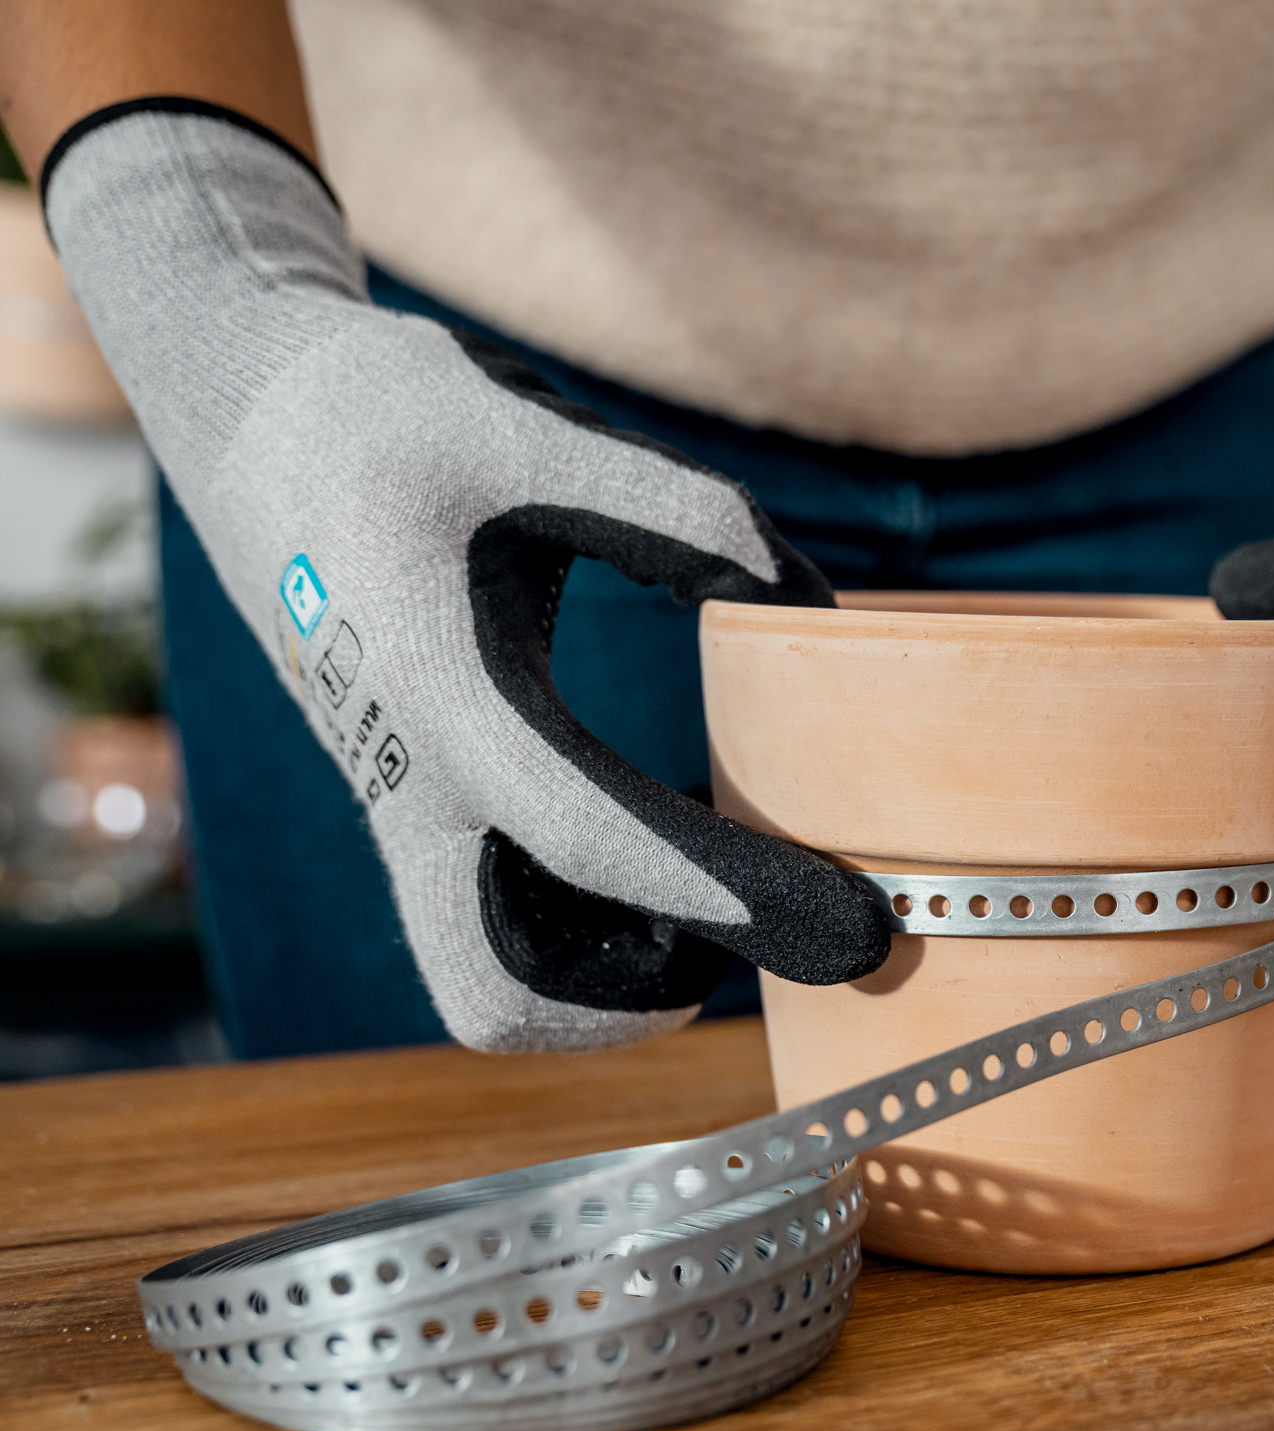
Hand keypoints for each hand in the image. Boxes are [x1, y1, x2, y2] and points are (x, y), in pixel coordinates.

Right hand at [46, 102, 889, 1049]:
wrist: (256, 422)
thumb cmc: (397, 418)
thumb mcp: (542, 436)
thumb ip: (685, 515)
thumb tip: (817, 604)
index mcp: (442, 696)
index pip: (595, 842)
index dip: (731, 896)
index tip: (850, 925)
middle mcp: (409, 784)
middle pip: (500, 993)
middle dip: (638, 1001)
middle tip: (762, 921)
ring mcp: (400, 812)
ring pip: (489, 983)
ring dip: (610, 981)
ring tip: (721, 881)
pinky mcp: (409, 809)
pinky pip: (490, 930)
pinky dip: (583, 936)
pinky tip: (666, 843)